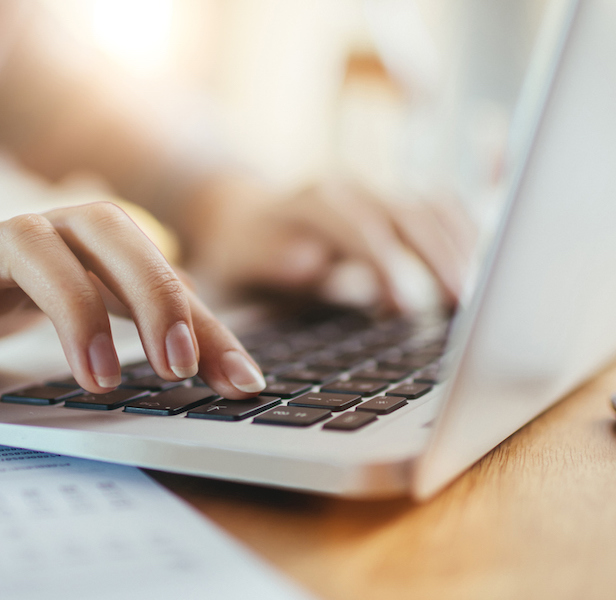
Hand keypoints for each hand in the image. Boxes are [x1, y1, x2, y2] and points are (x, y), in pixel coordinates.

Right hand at [0, 203, 265, 399]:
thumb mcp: (71, 318)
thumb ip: (146, 337)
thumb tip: (235, 376)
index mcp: (75, 244)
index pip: (153, 266)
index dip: (202, 319)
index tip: (239, 382)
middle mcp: (32, 235)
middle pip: (100, 227)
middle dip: (149, 291)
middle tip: (175, 366)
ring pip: (25, 243)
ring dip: (71, 309)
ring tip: (99, 381)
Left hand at [185, 178, 475, 311]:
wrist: (240, 217)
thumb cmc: (241, 252)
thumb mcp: (241, 261)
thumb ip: (272, 261)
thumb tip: (312, 262)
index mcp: (313, 202)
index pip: (359, 226)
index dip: (386, 264)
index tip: (405, 307)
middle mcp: (351, 189)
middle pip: (409, 213)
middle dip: (439, 257)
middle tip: (464, 303)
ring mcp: (375, 193)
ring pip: (433, 208)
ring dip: (461, 247)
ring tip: (481, 294)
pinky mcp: (392, 206)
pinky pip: (441, 208)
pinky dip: (467, 230)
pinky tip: (486, 260)